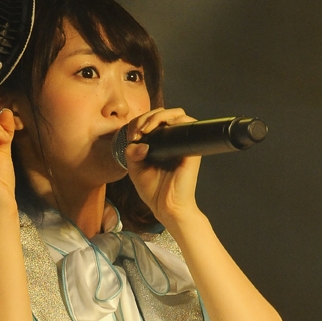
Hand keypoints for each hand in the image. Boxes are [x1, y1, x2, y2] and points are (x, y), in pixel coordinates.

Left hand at [124, 107, 201, 225]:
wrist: (167, 207)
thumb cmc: (154, 191)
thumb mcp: (135, 170)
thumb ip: (131, 154)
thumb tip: (137, 141)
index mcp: (160, 144)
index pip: (151, 121)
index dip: (139, 122)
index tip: (132, 137)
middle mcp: (172, 141)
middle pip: (163, 113)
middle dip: (146, 117)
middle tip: (137, 132)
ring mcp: (182, 143)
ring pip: (176, 113)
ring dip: (157, 116)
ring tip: (145, 129)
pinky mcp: (190, 147)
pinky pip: (187, 122)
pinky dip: (171, 119)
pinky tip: (156, 130)